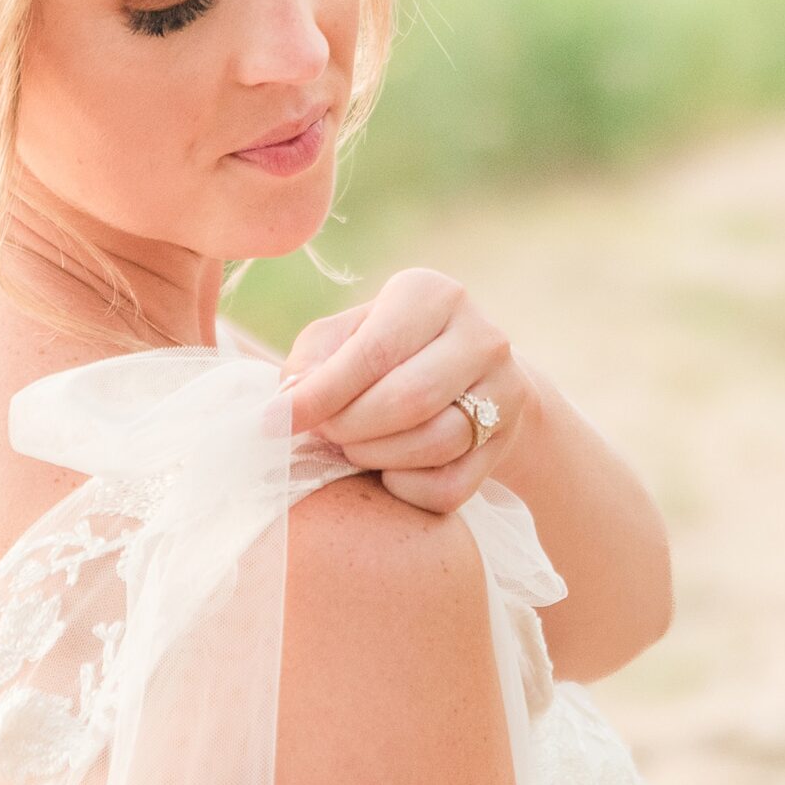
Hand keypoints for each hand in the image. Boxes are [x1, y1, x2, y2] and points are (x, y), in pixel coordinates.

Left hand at [281, 268, 538, 514]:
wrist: (469, 382)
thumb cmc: (387, 354)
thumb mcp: (345, 339)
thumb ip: (311, 363)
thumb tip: (288, 405)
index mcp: (432, 294)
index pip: (373, 352)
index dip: (321, 395)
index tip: (276, 423)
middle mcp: (481, 334)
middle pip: (408, 399)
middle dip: (351, 428)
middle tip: (325, 436)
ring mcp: (505, 389)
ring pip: (435, 443)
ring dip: (377, 458)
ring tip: (354, 449)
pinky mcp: (509, 440)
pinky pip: (452, 485)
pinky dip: (408, 489)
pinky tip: (389, 474)